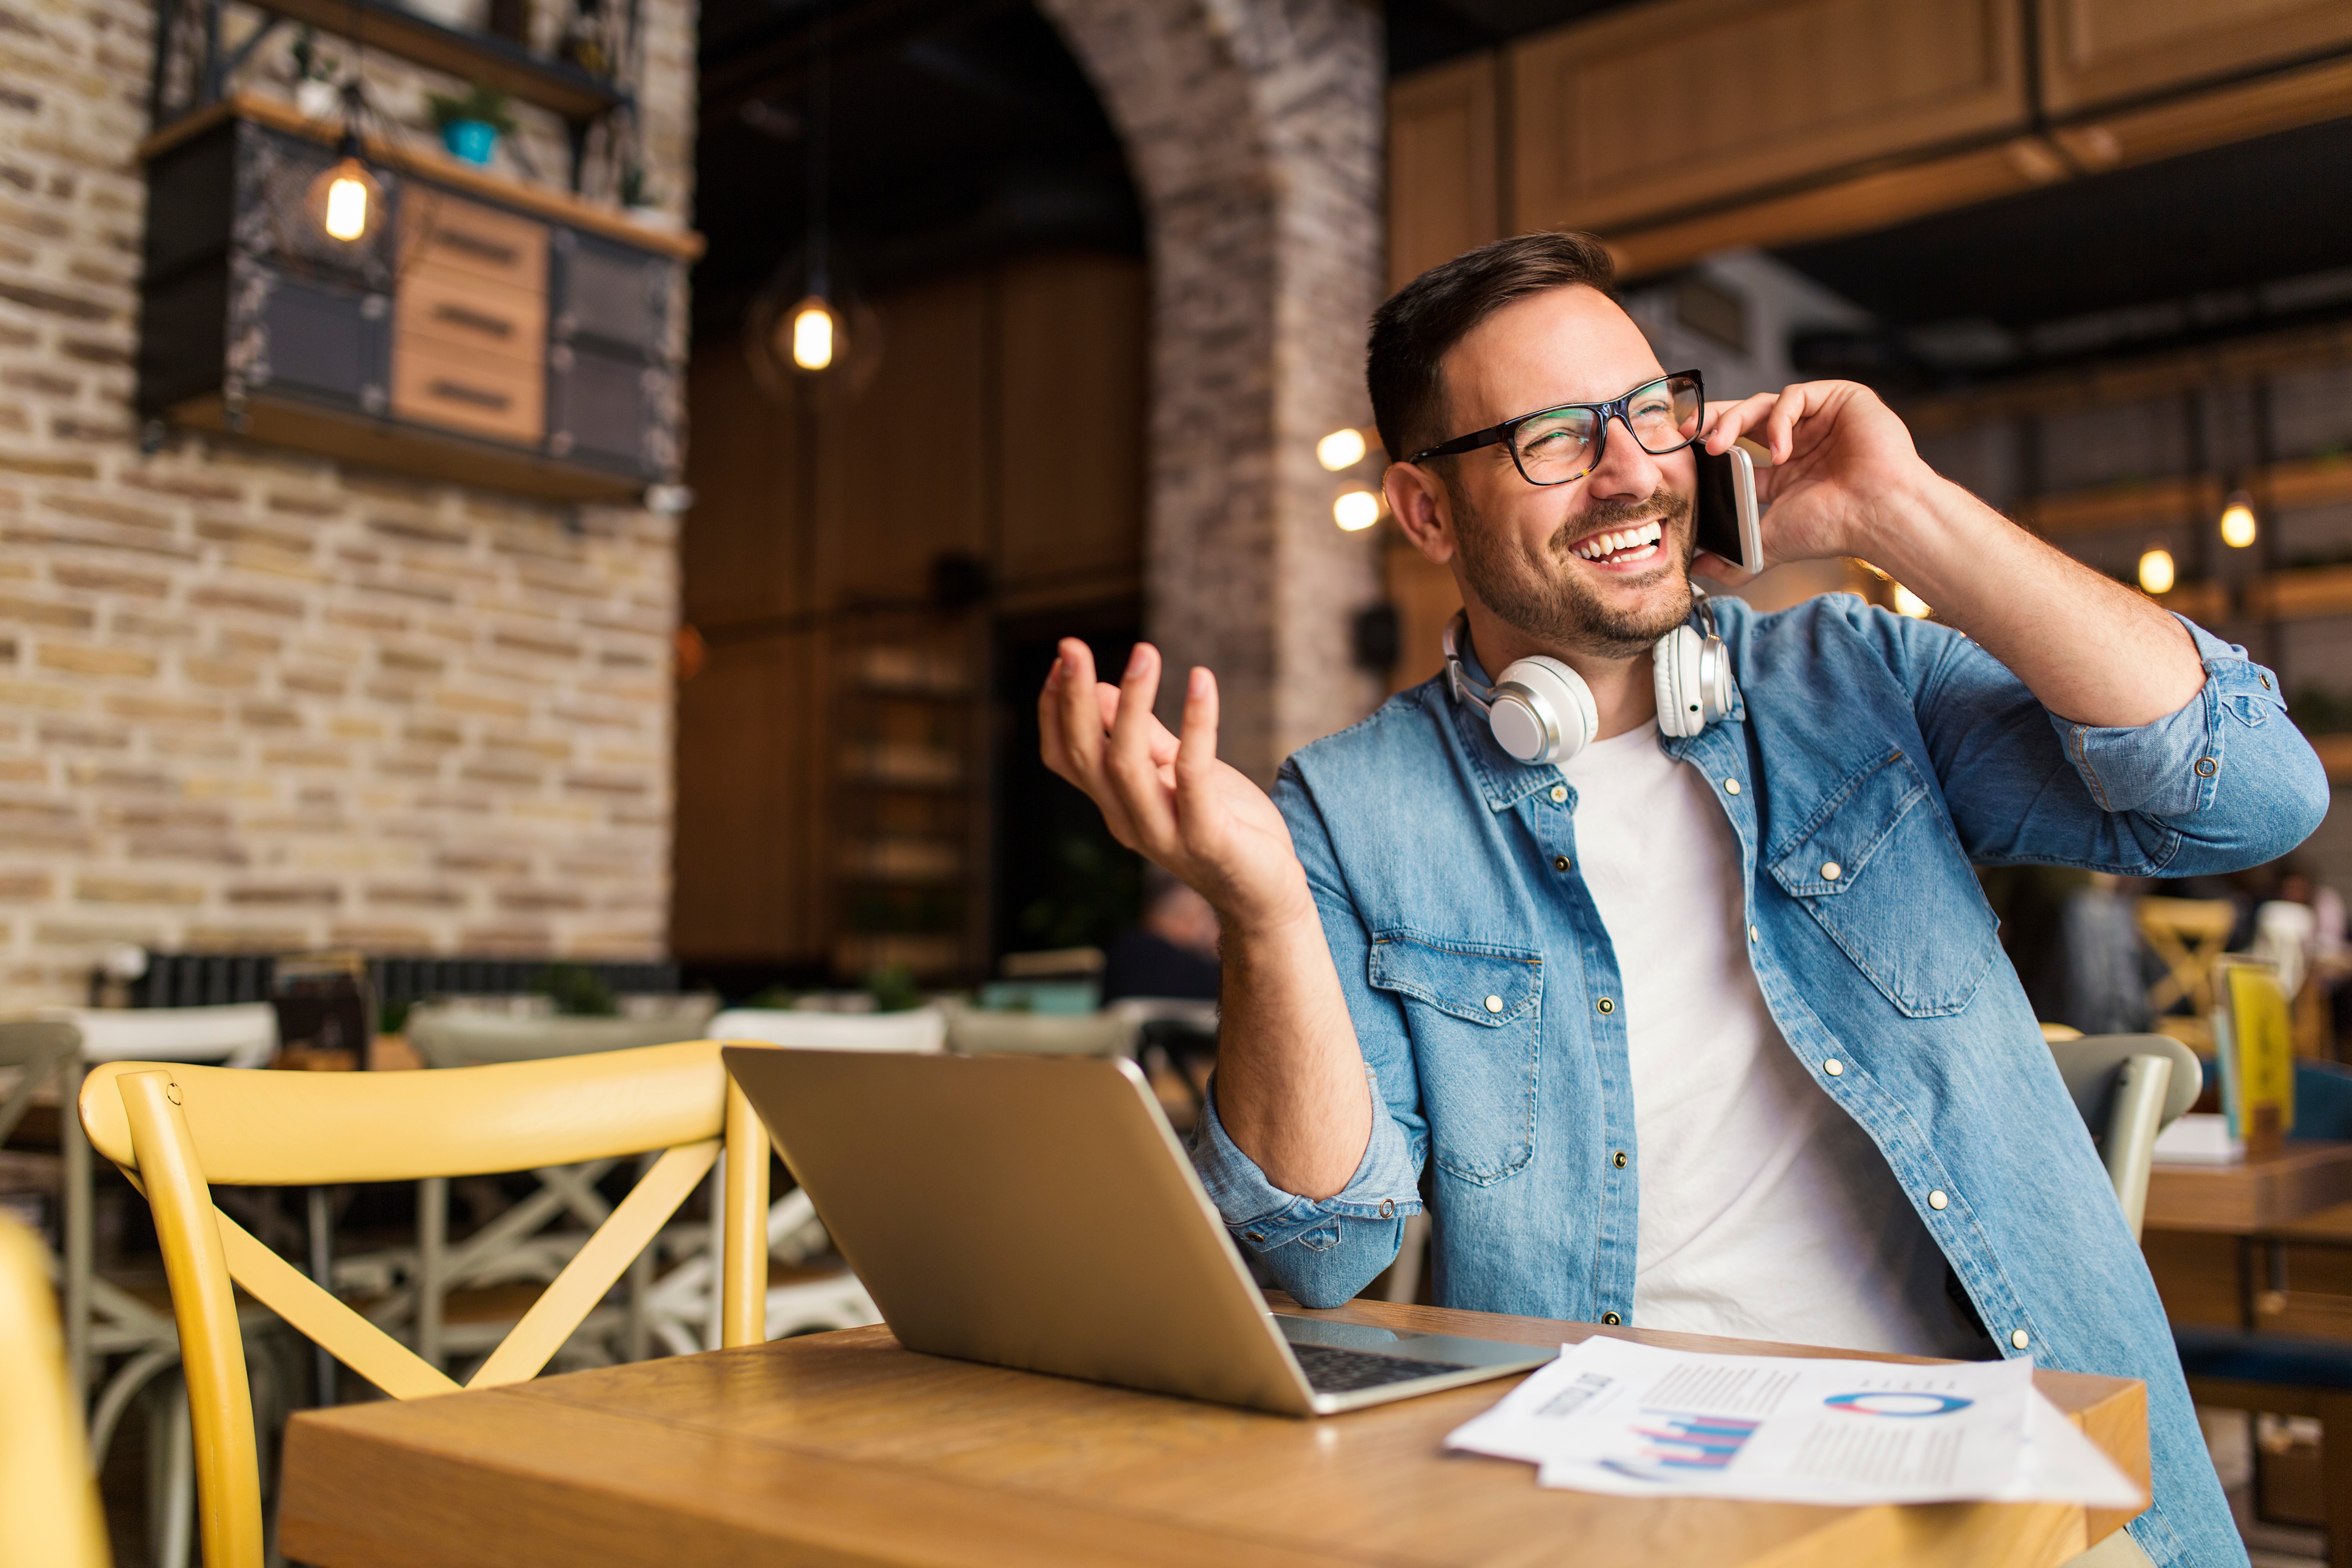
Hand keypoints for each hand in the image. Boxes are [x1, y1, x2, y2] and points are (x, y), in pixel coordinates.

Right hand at [1038, 640, 1313, 933]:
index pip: (1065, 757)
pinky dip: (1197, 725)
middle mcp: (1127, 820)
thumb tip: (1098, 688)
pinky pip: (1193, 774)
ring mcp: (1163, 832)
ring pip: (1126, 765)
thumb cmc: (1224, 824)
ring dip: (1130, 705)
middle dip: (1071, 699)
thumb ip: (1142, 736)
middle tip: (1070, 646)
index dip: (1055, 709)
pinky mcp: (1206, 837)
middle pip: (1085, 757)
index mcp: (1115, 803)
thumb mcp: (1177, 771)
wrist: (1267, 894)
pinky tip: (1202, 681)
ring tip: (1144, 652)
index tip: (1062, 657)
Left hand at [1688, 380, 1940, 582]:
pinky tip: (1779, 451)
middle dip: (1711, 423)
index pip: (1736, 448)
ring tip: (1718, 445)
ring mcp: (1818, 418)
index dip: (1708, 446)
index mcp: (1782, 470)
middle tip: (1686, 436)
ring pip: (1762, 403)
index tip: (1680, 452)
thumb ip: (1733, 557)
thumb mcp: (1769, 543)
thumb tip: (1696, 568)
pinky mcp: (1838, 398)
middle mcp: (1799, 441)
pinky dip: (1778, 421)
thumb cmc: (1833, 527)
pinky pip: (1794, 396)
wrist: (1878, 516)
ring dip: (1733, 420)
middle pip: (1743, 418)